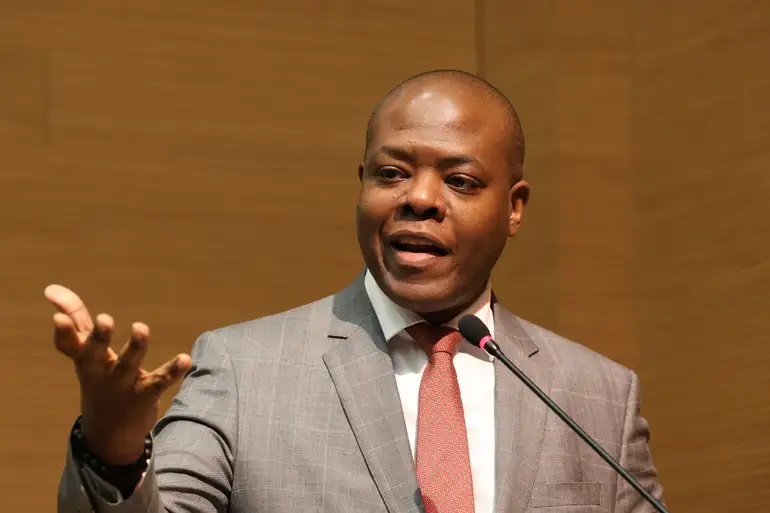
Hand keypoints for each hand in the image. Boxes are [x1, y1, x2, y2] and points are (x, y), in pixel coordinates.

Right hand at [45, 284, 191, 464]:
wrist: (108, 434)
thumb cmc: (98, 379)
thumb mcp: (84, 353)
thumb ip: (75, 319)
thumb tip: (52, 288)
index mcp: (85, 359)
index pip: (69, 344)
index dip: (63, 332)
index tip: (59, 317)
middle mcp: (101, 371)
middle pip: (96, 352)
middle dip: (99, 337)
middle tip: (104, 319)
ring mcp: (123, 384)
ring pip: (129, 364)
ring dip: (135, 346)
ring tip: (140, 327)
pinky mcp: (146, 394)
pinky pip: (160, 381)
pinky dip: (173, 370)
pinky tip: (185, 358)